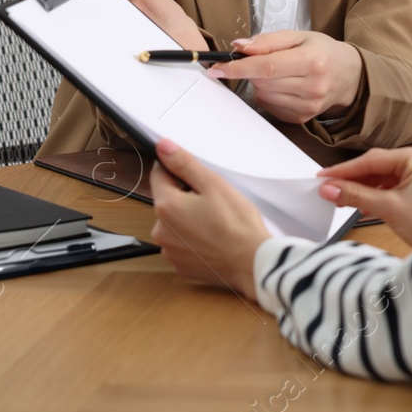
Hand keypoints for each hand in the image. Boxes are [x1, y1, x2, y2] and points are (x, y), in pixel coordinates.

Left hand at [149, 139, 269, 296]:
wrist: (252, 263)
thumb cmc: (237, 225)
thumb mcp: (214, 185)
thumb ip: (185, 164)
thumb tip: (163, 147)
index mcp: (167, 206)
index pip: (159, 175)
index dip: (177, 170)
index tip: (194, 174)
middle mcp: (161, 230)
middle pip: (168, 201)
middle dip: (187, 197)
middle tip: (215, 201)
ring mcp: (169, 250)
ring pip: (175, 223)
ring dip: (190, 219)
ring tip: (217, 222)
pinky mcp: (180, 264)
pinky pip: (182, 243)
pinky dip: (195, 239)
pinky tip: (214, 238)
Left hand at [208, 32, 363, 124]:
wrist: (349, 75)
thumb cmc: (323, 52)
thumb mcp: (299, 36)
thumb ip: (267, 40)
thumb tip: (238, 46)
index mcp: (313, 61)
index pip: (266, 66)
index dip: (238, 68)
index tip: (217, 67)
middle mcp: (313, 86)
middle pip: (262, 81)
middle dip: (252, 70)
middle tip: (262, 61)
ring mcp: (308, 106)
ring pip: (263, 95)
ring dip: (261, 83)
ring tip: (279, 73)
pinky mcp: (302, 118)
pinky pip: (269, 106)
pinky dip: (269, 95)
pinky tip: (284, 86)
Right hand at [316, 147, 411, 248]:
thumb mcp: (387, 207)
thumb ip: (356, 195)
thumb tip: (329, 189)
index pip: (373, 159)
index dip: (345, 169)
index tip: (324, 177)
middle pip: (377, 167)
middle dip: (352, 180)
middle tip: (328, 189)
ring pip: (383, 177)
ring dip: (363, 189)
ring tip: (341, 200)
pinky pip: (392, 186)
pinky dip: (376, 195)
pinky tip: (362, 205)